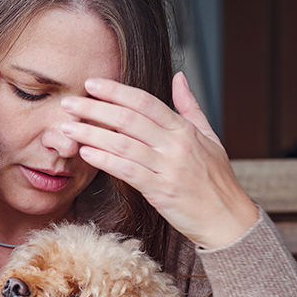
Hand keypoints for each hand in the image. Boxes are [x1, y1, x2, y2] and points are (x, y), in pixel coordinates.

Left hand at [60, 72, 259, 249]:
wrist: (228, 219)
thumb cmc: (217, 180)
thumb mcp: (209, 137)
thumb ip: (190, 107)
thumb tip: (179, 77)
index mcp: (184, 129)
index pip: (145, 102)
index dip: (116, 91)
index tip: (92, 84)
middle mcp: (176, 144)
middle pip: (128, 118)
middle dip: (95, 109)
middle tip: (69, 103)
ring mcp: (168, 167)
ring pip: (123, 143)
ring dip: (91, 134)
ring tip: (68, 128)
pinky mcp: (161, 191)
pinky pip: (127, 171)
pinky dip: (105, 160)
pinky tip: (86, 154)